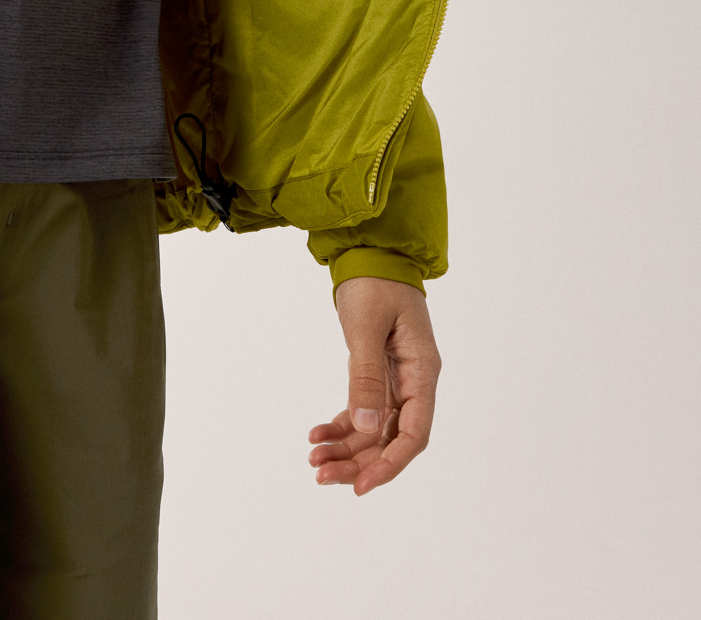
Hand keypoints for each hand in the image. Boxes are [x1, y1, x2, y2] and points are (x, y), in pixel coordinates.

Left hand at [308, 276, 439, 494]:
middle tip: (322, 476)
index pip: (414, 432)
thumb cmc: (374, 282)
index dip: (391, 463)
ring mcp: (396, 379)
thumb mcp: (366, 327)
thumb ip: (366, 377)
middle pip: (391, 437)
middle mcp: (413, 381)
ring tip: (314, 461)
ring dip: (347, 448)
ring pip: (374, 428)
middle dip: (360, 462)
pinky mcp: (377, 373)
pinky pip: (362, 410)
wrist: (370, 251)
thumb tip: (364, 427)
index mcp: (422, 371)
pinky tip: (317, 436)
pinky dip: (342, 425)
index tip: (362, 485)